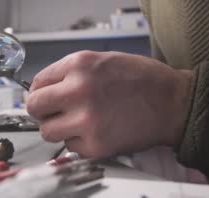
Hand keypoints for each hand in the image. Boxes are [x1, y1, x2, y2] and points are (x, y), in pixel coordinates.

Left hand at [26, 51, 192, 158]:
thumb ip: (71, 73)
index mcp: (79, 65)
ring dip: (59, 129)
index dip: (40, 92)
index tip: (46, 98)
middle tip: (55, 113)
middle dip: (42, 111)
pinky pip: (71, 147)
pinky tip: (97, 131)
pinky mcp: (96, 145)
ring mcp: (86, 119)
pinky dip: (80, 142)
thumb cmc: (142, 79)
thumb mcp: (102, 60)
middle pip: (35, 107)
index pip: (37, 82)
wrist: (174, 102)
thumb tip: (44, 88)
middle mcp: (78, 90)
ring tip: (78, 122)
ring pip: (48, 132)